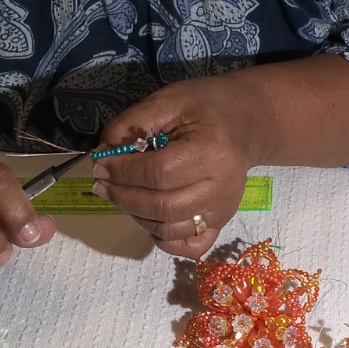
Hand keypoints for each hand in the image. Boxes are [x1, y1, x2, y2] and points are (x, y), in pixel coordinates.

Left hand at [92, 76, 260, 258]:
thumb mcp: (169, 101)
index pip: (158, 173)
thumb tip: (103, 154)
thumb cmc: (208, 107)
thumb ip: (133, 124)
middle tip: (102, 183)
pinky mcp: (221, 222)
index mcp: (212, 151)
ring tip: (123, 195)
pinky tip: (150, 217)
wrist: (249, 122)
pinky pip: (188, 247)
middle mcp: (222, 187)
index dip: (122, 172)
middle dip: (123, 196)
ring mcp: (223, 210)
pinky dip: (163, 239)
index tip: (100, 165)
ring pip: (170, 229)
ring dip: (136, 215)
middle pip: (162, 206)